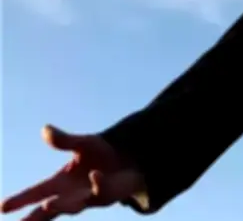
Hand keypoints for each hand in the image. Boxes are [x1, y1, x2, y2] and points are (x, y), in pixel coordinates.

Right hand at [1, 125, 144, 220]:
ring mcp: (89, 197)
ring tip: (47, 206)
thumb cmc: (101, 155)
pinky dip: (97, 184)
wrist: (131, 160)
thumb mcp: (83, 144)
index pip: (36, 193)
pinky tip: (94, 175)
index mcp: (60, 183)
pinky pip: (101, 190)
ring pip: (73, 206)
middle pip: (49, 209)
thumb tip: (45, 129)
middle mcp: (72, 194)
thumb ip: (64, 141)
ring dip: (61, 206)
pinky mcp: (108, 193)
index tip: (2, 208)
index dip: (20, 200)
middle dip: (35, 217)